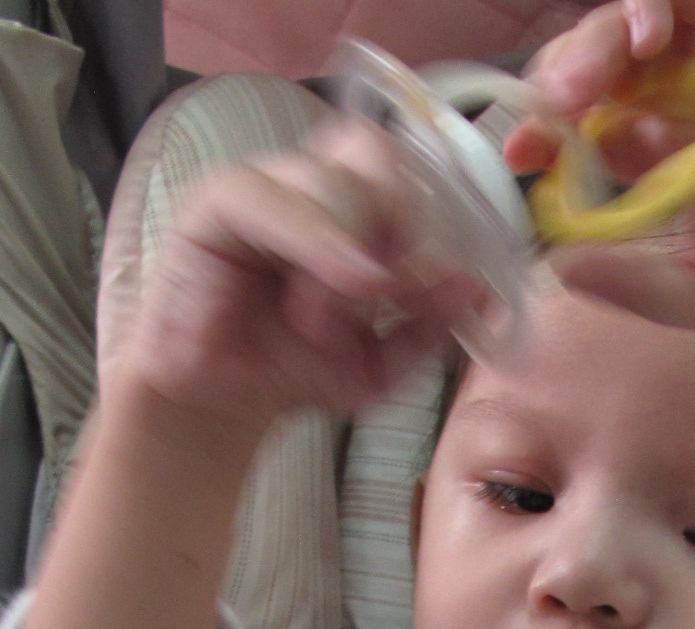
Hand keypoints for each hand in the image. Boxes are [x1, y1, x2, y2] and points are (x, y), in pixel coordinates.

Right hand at [118, 114, 486, 440]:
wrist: (217, 408)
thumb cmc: (292, 371)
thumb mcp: (379, 365)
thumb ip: (430, 328)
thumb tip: (479, 291)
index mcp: (353, 209)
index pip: (408, 170)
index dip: (436, 219)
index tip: (448, 286)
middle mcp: (309, 185)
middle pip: (375, 154)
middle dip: (400, 223)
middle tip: (395, 297)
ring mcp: (263, 186)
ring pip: (331, 179)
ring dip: (351, 253)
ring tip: (333, 327)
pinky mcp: (215, 204)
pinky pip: (266, 197)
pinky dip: (314, 240)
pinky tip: (337, 284)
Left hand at [506, 0, 694, 327]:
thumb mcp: (689, 288)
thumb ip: (626, 284)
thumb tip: (557, 269)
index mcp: (640, 144)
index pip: (572, 121)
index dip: (540, 128)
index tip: (521, 153)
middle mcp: (663, 91)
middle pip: (589, 64)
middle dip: (559, 81)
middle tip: (551, 112)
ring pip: (625, 23)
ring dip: (594, 45)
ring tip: (583, 87)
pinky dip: (652, 3)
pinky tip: (647, 40)